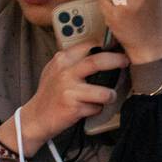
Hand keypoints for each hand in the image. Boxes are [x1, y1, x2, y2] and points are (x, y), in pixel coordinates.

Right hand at [0, 43, 130, 153]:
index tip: (118, 47)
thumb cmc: (50, 93)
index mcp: (62, 60)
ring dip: (110, 95)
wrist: (36, 117)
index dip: (106, 45)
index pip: (88, 45)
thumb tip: (100, 49)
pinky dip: (96, 109)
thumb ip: (73, 60)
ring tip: (106, 97)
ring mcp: (70, 90)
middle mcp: (65, 72)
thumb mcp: (56, 70)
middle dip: (117, 60)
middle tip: (126, 62)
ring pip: (104, 92)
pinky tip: (88, 109)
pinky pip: (97, 107)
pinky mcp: (74, 107)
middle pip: (97, 61)